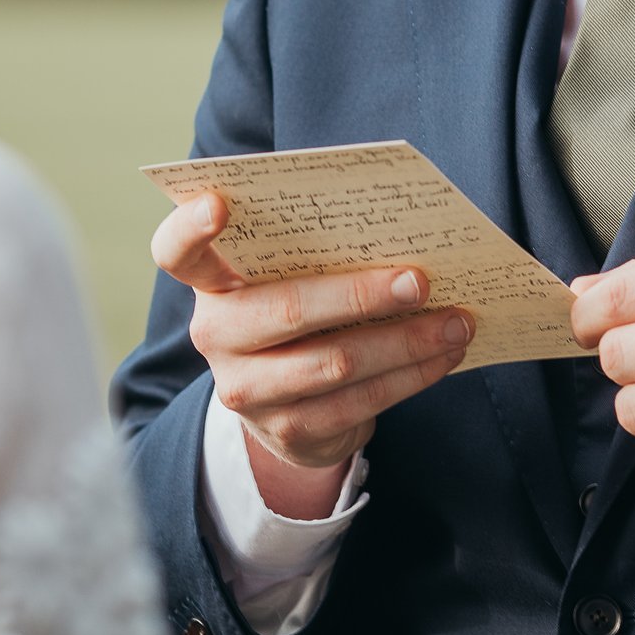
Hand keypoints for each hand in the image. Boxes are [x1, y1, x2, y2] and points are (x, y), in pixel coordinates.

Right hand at [151, 191, 472, 512]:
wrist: (289, 403)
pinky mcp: (288, 430)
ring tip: (457, 321)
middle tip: (422, 280)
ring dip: (406, 342)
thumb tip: (405, 231)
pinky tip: (444, 355)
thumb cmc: (299, 310)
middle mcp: (217, 335)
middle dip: (362, 294)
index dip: (190, 227)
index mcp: (211, 282)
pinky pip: (359, 403)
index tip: (219, 203)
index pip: (177, 251)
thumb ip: (317, 250)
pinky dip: (411, 376)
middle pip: (288, 309)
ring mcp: (248, 389)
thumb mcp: (290, 276)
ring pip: (335, 363)